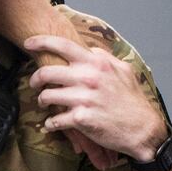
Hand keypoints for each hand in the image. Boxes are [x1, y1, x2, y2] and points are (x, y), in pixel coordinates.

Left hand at [25, 35, 166, 164]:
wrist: (142, 128)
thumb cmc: (132, 100)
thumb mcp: (123, 71)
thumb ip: (104, 58)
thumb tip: (89, 49)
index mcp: (97, 64)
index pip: (63, 45)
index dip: (41, 42)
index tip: (29, 43)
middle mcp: (89, 78)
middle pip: (46, 72)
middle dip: (36, 79)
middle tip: (36, 84)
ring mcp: (84, 98)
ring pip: (46, 96)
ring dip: (42, 101)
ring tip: (46, 104)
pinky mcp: (80, 119)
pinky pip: (54, 120)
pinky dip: (50, 123)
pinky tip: (54, 124)